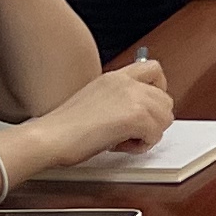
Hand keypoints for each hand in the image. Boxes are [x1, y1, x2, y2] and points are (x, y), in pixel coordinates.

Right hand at [33, 55, 175, 168]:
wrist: (50, 136)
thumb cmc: (63, 128)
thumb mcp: (95, 101)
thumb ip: (119, 100)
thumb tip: (140, 115)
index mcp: (115, 76)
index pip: (154, 69)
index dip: (158, 91)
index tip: (147, 109)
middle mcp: (126, 82)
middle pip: (165, 99)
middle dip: (153, 121)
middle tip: (130, 132)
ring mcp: (132, 97)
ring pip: (165, 118)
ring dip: (148, 134)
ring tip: (122, 140)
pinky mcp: (135, 116)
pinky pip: (156, 134)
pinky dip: (142, 145)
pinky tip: (120, 146)